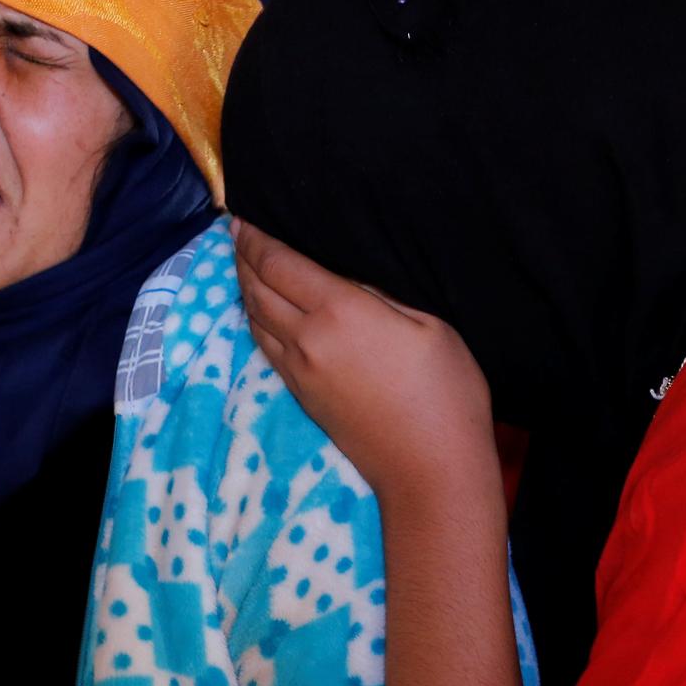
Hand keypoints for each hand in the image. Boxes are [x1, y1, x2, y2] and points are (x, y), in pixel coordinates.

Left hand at [232, 220, 498, 506]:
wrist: (431, 471)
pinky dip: (256, 317)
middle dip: (244, 255)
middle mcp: (306, 339)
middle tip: (239, 230)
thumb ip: (380, 292)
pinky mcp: (300, 395)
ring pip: (254, 317)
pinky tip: (262, 308)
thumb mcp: (429, 324)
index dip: (257, 236)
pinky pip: (265, 344)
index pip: (280, 263)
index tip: (245, 215)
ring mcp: (298, 371)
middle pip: (257, 287)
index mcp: (339, 313)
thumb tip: (344, 273)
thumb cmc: (446, 393)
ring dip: (245, 285)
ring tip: (246, 263)